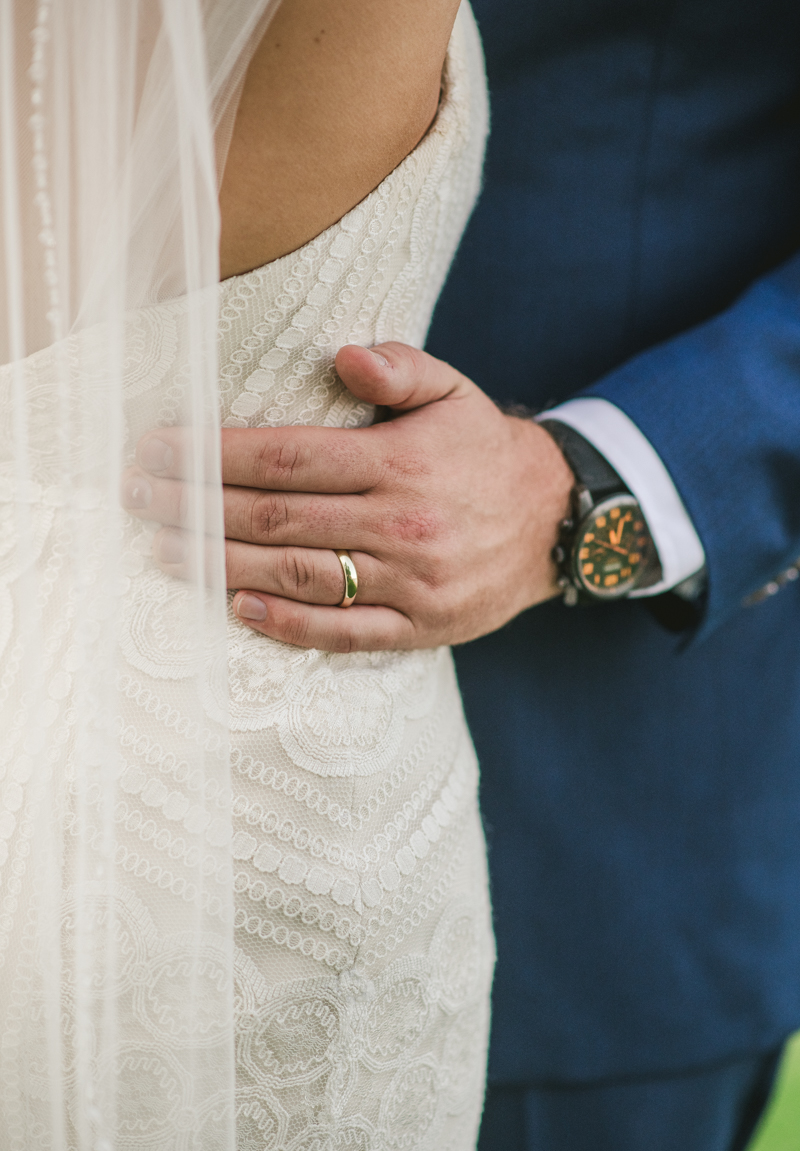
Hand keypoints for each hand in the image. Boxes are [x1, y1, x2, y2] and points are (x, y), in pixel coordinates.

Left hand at [123, 342, 574, 651]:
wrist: (556, 521)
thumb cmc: (484, 452)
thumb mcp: (455, 392)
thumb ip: (400, 366)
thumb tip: (343, 356)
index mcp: (399, 463)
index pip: (287, 458)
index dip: (214, 454)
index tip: (159, 447)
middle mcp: (400, 523)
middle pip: (277, 517)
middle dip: (196, 505)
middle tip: (137, 496)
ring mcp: (409, 582)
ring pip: (297, 575)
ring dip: (219, 563)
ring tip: (161, 549)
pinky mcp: (419, 626)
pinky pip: (342, 631)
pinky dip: (285, 624)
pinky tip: (234, 606)